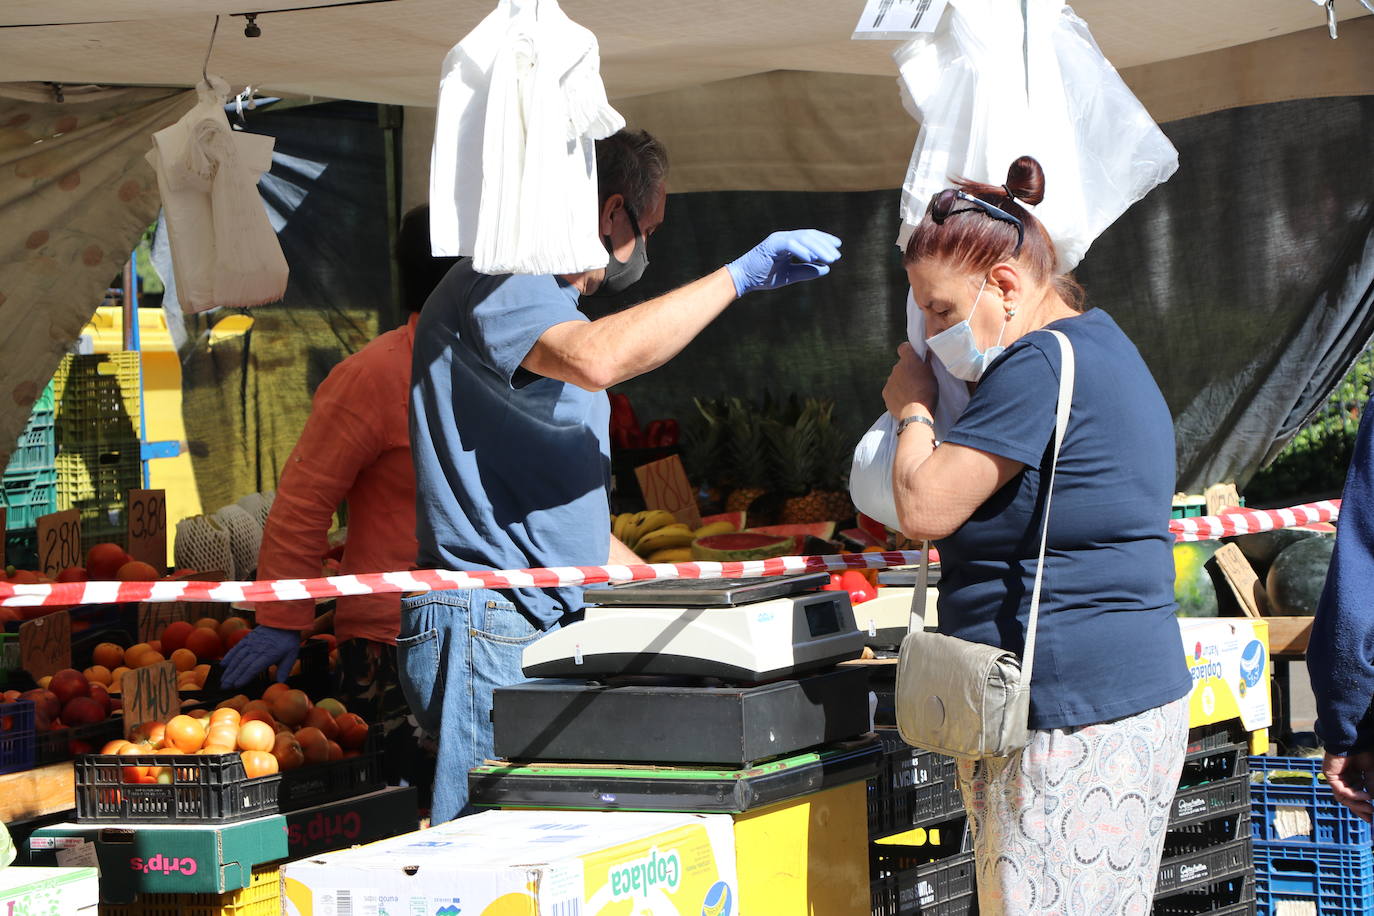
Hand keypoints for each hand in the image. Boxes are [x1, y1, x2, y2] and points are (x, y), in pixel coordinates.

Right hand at [220, 625, 301, 688]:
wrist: (283, 621)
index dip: (244, 677)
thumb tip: (280, 682)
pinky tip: (223, 664)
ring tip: (223, 679)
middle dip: (233, 677)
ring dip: (229, 669)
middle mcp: (257, 649)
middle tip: (224, 687)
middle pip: (242, 665)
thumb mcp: (292, 654)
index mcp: (268, 655)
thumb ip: (284, 669)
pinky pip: (236, 648)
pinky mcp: (247, 638)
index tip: (236, 685)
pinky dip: (229, 656)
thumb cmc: (288, 639)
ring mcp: (251, 643)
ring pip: (237, 658)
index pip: (253, 668)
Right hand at [726, 230, 841, 295]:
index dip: (824, 240)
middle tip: (837, 256)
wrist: (742, 279)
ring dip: (818, 248)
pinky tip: (813, 259)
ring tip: (830, 259)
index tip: (838, 246)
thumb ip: (807, 271)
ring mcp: (778, 239)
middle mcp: (784, 237)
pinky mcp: (772, 244)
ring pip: (803, 238)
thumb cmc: (763, 277)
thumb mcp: (789, 275)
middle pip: (809, 235)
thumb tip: (826, 269)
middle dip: (825, 245)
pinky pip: (791, 245)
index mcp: (788, 243)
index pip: (809, 237)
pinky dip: (803, 251)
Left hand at [883, 343, 938, 419]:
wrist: (915, 412)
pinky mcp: (886, 393)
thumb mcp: (932, 374)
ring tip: (912, 393)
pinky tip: (905, 401)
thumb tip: (926, 354)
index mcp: (908, 360)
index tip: (913, 356)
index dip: (908, 351)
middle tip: (917, 380)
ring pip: (896, 378)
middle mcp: (896, 368)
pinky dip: (897, 394)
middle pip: (901, 366)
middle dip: (908, 371)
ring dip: (902, 383)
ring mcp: (889, 381)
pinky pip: (892, 390)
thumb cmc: (927, 391)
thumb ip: (926, 363)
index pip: (904, 347)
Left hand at [1323, 750, 1373, 821]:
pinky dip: (1354, 795)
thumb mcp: (1372, 773)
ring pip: (1343, 798)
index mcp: (1353, 777)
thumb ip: (1372, 786)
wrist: (1354, 740)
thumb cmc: (1363, 752)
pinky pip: (1341, 790)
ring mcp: (1336, 777)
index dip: (1363, 806)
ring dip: (1357, 805)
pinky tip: (1366, 796)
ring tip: (1370, 808)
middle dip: (1360, 810)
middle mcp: (1343, 778)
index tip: (1372, 816)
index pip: (1356, 796)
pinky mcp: (1330, 775)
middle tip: (1370, 819)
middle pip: (1348, 800)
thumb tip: (1373, 799)